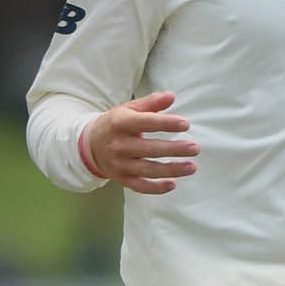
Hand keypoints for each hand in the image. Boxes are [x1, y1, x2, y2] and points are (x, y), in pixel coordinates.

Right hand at [83, 91, 198, 193]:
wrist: (90, 144)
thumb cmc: (116, 123)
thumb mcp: (130, 109)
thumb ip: (151, 103)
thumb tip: (171, 96)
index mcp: (120, 123)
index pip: (145, 123)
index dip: (166, 124)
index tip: (185, 124)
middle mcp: (119, 145)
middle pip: (149, 149)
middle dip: (174, 149)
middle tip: (195, 148)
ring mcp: (119, 164)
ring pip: (147, 170)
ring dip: (171, 170)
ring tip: (192, 167)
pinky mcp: (121, 178)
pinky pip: (139, 186)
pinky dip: (155, 188)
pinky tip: (172, 184)